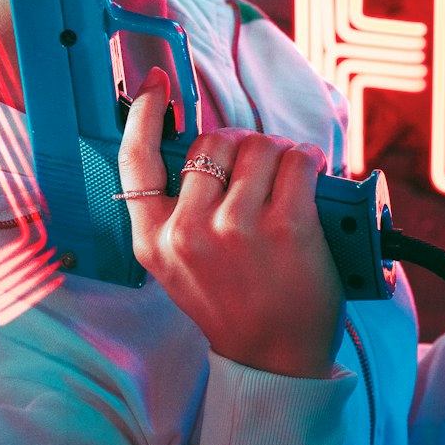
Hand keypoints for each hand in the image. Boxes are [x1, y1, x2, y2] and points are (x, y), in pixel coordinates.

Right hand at [117, 67, 344, 376]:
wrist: (275, 361)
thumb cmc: (233, 301)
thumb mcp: (179, 262)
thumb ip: (178, 207)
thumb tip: (201, 143)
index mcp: (153, 240)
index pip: (135, 159)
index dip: (143, 112)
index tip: (156, 82)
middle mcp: (187, 232)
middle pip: (212, 142)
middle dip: (239, 145)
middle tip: (256, 171)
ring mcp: (236, 230)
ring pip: (256, 145)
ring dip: (277, 152)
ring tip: (285, 179)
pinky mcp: (285, 228)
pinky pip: (295, 161)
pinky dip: (307, 160)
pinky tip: (309, 175)